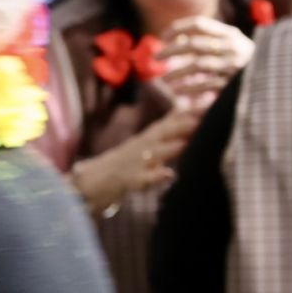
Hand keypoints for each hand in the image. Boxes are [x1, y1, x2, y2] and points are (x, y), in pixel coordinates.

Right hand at [72, 109, 198, 211]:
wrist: (86, 185)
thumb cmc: (119, 169)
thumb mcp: (143, 150)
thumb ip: (162, 138)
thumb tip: (182, 120)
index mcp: (143, 141)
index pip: (165, 124)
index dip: (185, 115)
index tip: (205, 106)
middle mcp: (138, 148)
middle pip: (160, 134)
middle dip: (181, 126)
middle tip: (203, 117)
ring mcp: (132, 164)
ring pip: (152, 153)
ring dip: (169, 147)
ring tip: (186, 142)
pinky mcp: (127, 181)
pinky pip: (141, 179)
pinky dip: (154, 176)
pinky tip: (168, 174)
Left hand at [159, 16, 254, 109]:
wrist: (276, 78)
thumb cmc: (249, 61)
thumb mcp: (235, 44)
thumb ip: (212, 39)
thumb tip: (180, 39)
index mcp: (231, 33)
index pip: (199, 24)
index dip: (178, 28)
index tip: (163, 36)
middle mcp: (232, 47)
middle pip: (193, 44)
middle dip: (170, 50)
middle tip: (156, 58)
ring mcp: (233, 65)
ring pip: (197, 65)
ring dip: (177, 72)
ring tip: (165, 78)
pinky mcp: (233, 83)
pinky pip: (206, 85)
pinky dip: (190, 88)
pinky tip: (178, 91)